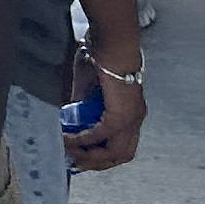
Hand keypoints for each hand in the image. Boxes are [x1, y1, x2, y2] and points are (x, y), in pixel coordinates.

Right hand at [65, 56, 145, 171]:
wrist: (111, 41)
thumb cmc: (102, 54)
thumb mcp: (89, 85)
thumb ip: (84, 104)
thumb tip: (72, 119)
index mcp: (132, 110)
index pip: (122, 143)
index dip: (104, 154)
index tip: (83, 157)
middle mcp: (136, 118)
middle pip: (121, 155)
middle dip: (97, 163)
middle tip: (75, 163)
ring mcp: (130, 119)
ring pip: (114, 153)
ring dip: (90, 157)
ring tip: (69, 152)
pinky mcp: (120, 116)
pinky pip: (99, 136)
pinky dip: (82, 140)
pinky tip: (68, 138)